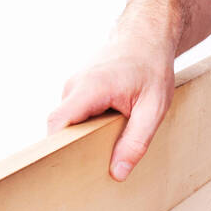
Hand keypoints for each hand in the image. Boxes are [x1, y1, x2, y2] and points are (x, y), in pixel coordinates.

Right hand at [46, 30, 175, 180]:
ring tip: (107, 141)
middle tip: (94, 167)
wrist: (147, 37)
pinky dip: (86, 127)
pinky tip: (106, 127)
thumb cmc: (152, 68)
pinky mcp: (77, 90)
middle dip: (73, 148)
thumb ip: (135, 142)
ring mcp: (73, 86)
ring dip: (82, 137)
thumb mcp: (154, 109)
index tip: (65, 168)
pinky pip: (74, 116)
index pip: (58, 122)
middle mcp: (75, 85)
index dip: (56, 147)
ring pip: (68, 123)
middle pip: (61, 127)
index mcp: (91, 87)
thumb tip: (117, 173)